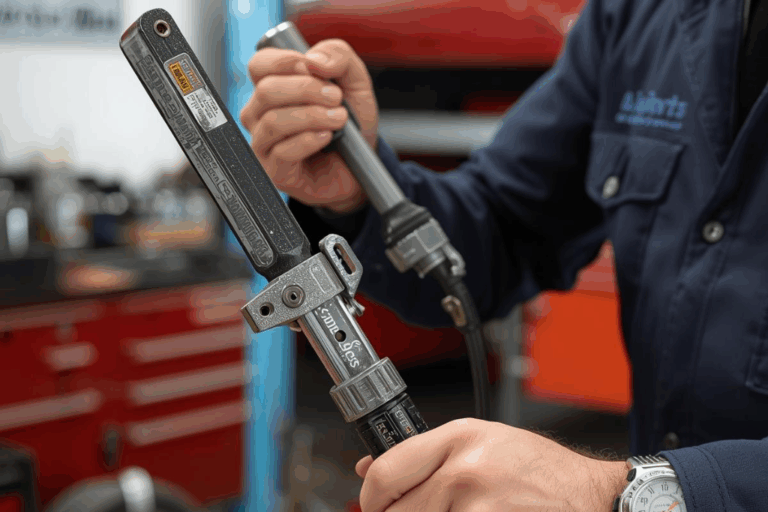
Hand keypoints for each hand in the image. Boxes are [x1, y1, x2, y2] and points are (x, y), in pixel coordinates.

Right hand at [241, 39, 377, 213]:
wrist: (360, 166)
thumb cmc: (351, 124)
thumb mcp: (355, 81)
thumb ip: (338, 56)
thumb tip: (313, 59)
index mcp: (273, 87)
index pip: (259, 65)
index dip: (286, 62)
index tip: (316, 69)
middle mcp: (260, 114)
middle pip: (266, 91)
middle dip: (307, 90)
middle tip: (336, 97)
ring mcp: (263, 144)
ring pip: (273, 121)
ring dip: (312, 116)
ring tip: (339, 119)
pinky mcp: (274, 171)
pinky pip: (282, 152)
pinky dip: (309, 140)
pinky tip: (327, 137)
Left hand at [355, 418, 626, 511]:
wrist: (590, 497)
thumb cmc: (539, 470)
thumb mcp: (481, 443)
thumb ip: (424, 455)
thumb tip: (371, 466)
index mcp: (459, 438)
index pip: (386, 472)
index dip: (371, 497)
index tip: (373, 505)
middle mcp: (465, 470)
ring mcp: (479, 507)